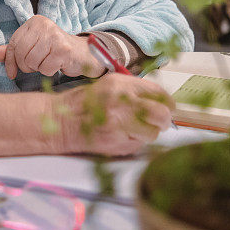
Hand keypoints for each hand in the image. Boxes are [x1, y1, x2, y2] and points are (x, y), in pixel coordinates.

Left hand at [0, 15, 105, 78]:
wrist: (84, 54)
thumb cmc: (55, 50)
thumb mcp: (31, 47)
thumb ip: (12, 50)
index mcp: (34, 22)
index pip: (13, 45)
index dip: (10, 61)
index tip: (12, 72)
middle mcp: (44, 25)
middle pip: (21, 55)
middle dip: (27, 65)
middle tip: (38, 63)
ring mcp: (55, 36)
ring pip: (32, 63)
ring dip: (40, 68)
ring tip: (49, 61)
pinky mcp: (64, 49)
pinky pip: (45, 68)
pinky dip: (50, 71)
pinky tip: (57, 65)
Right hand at [56, 73, 174, 156]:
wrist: (61, 120)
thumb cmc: (84, 102)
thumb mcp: (110, 85)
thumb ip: (134, 90)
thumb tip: (160, 100)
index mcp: (121, 84)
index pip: (158, 93)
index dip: (167, 102)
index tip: (168, 107)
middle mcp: (121, 102)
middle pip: (161, 114)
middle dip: (165, 120)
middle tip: (161, 122)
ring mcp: (119, 124)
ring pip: (152, 133)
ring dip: (148, 133)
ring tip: (134, 129)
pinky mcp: (115, 142)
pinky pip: (138, 145)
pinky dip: (134, 142)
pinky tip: (121, 135)